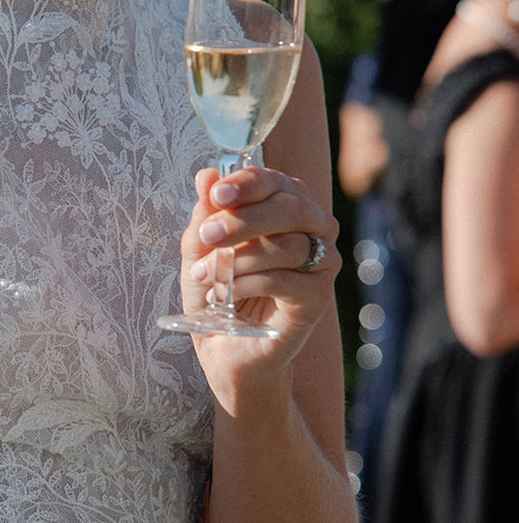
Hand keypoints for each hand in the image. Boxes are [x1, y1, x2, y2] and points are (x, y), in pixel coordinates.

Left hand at [179, 166, 338, 361]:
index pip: (274, 181)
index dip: (246, 183)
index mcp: (285, 204)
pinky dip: (249, 284)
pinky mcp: (318, 297)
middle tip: (207, 235)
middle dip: (243, 219)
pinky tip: (225, 295)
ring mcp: (322, 261)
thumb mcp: (200, 250)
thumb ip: (205, 215)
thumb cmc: (217, 290)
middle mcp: (313, 227)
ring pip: (287, 245)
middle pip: (289, 207)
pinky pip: (285, 280)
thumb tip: (205, 175)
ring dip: (239, 259)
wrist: (225, 347)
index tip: (217, 193)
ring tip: (205, 275)